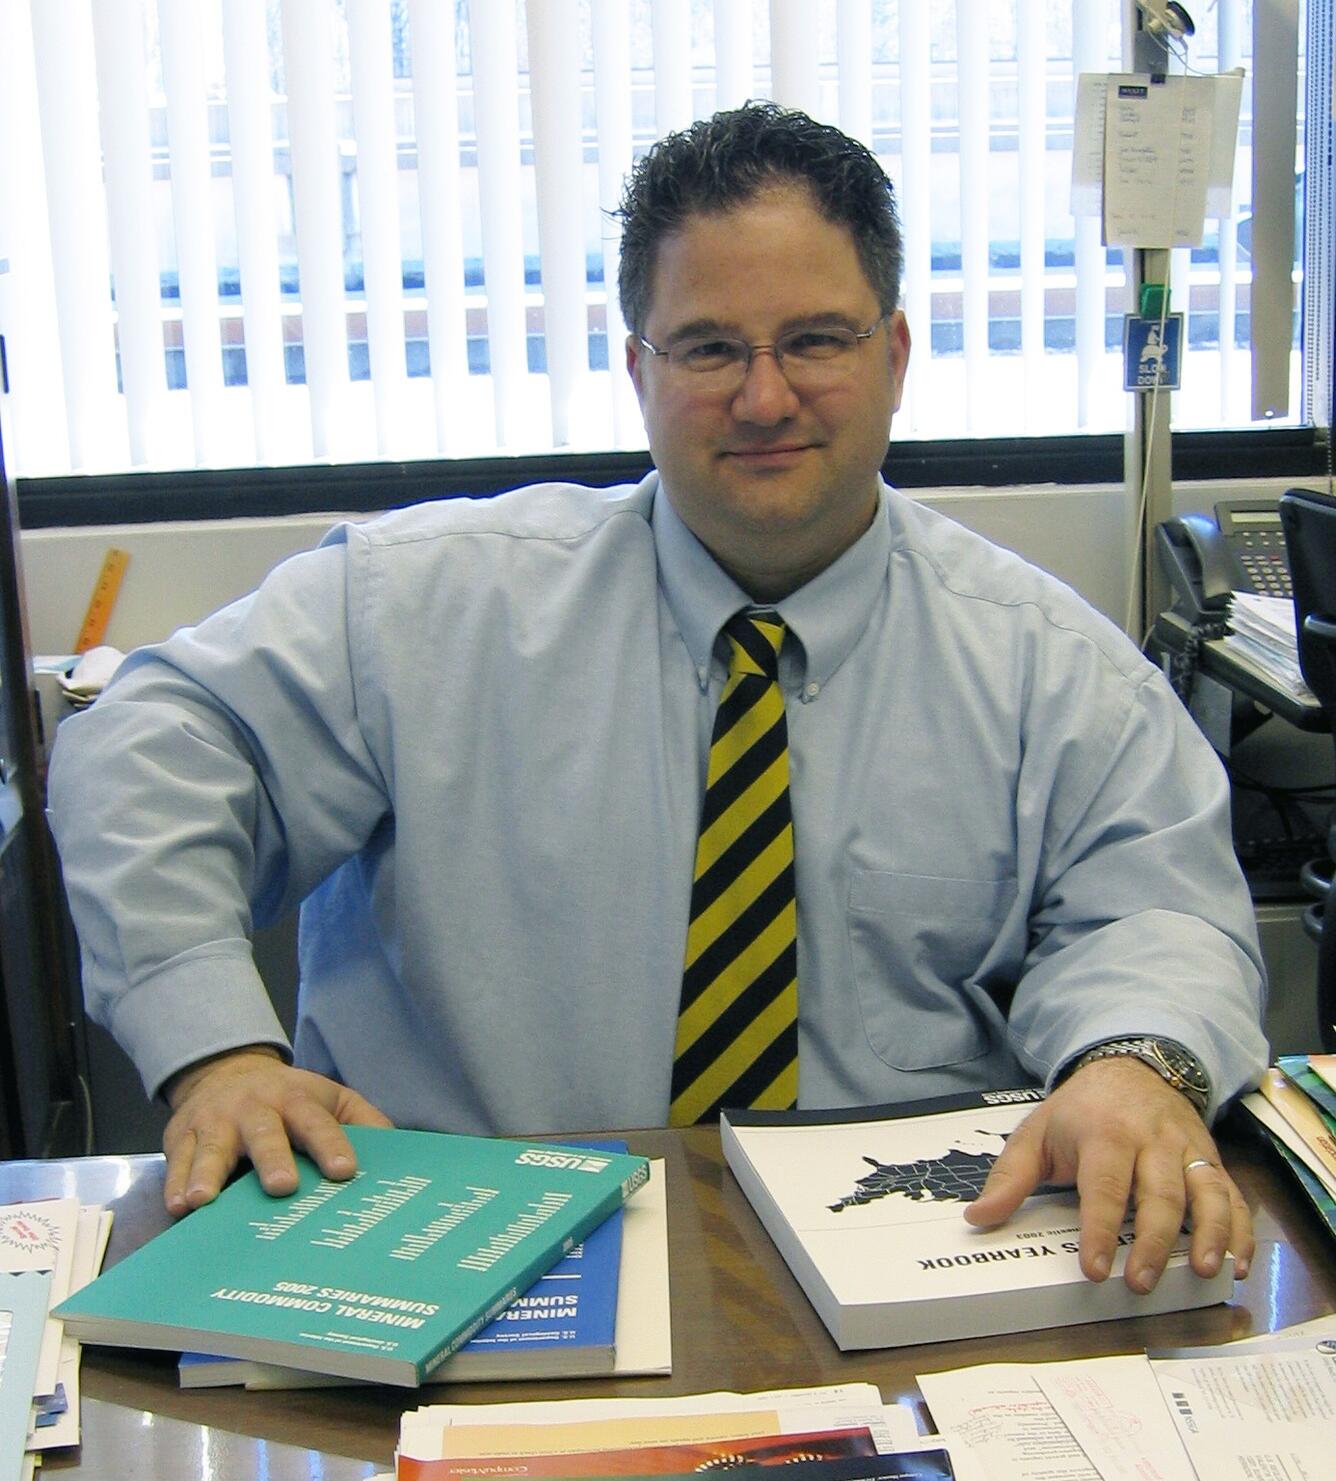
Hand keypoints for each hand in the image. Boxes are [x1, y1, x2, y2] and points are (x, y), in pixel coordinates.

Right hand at [161, 1046, 393, 1215]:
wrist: (226, 1072)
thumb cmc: (290, 1098)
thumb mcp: (331, 1098)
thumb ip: (364, 1120)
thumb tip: (399, 1149)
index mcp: (297, 1099)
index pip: (317, 1123)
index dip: (332, 1145)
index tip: (345, 1172)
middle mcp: (255, 1108)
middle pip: (265, 1133)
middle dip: (273, 1159)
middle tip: (283, 1187)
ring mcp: (216, 1121)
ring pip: (214, 1147)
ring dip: (210, 1173)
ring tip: (205, 1200)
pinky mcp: (183, 1137)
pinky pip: (178, 1161)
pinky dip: (177, 1183)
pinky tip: (180, 1207)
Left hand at [964, 1058, 1253, 1292]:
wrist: (1131, 1067)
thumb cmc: (1080, 1111)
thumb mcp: (1037, 1133)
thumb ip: (1010, 1178)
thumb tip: (979, 1217)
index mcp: (1104, 1133)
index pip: (1104, 1186)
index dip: (1099, 1229)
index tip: (1094, 1269)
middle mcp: (1151, 1141)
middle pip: (1159, 1194)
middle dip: (1152, 1241)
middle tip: (1141, 1283)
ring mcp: (1187, 1149)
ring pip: (1205, 1193)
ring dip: (1208, 1234)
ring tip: (1203, 1272)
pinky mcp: (1211, 1159)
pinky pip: (1233, 1195)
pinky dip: (1240, 1230)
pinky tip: (1237, 1262)